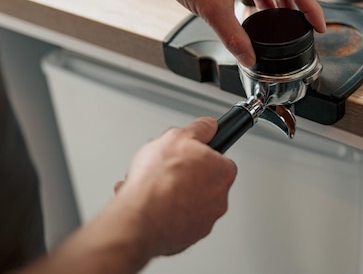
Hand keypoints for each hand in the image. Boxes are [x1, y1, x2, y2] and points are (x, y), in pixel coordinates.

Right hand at [111, 117, 236, 256]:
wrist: (139, 218)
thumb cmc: (159, 181)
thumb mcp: (177, 135)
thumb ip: (199, 128)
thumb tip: (208, 126)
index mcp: (223, 173)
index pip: (219, 158)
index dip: (200, 153)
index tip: (188, 153)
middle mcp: (219, 199)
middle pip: (202, 180)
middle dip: (183, 174)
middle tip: (164, 169)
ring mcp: (203, 220)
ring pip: (186, 201)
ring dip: (169, 193)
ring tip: (149, 186)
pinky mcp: (186, 237)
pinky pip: (174, 219)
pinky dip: (162, 212)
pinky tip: (146, 202)